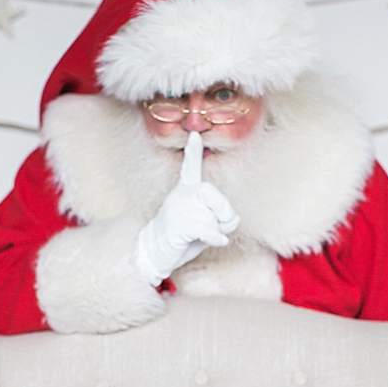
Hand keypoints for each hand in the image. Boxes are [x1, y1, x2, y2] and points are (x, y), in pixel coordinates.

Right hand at [133, 131, 239, 283]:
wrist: (155, 252)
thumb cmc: (185, 236)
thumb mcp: (207, 223)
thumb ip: (220, 215)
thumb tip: (232, 218)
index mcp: (186, 191)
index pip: (191, 168)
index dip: (193, 152)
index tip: (194, 134)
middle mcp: (181, 196)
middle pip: (212, 193)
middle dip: (225, 211)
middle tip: (221, 224)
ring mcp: (177, 209)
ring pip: (214, 217)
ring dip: (218, 230)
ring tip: (201, 235)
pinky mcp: (178, 226)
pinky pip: (209, 230)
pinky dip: (216, 238)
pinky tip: (215, 241)